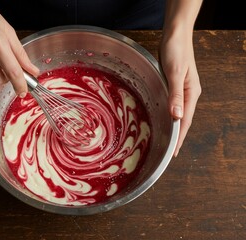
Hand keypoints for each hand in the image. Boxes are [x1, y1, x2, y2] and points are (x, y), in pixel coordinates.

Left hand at [160, 28, 200, 156]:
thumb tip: (176, 116)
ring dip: (172, 127)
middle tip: (167, 152)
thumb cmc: (176, 51)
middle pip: (182, 120)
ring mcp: (181, 90)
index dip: (179, 137)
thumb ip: (175, 95)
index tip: (173, 153)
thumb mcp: (174, 73)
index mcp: (191, 93)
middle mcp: (188, 94)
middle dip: (176, 136)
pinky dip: (168, 115)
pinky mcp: (173, 85)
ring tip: (164, 140)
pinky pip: (172, 105)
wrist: (175, 35)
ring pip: (177, 113)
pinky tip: (161, 119)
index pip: (185, 121)